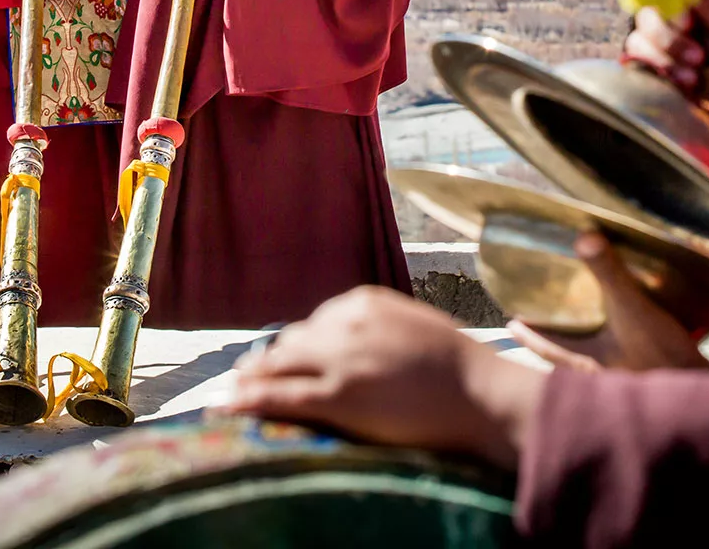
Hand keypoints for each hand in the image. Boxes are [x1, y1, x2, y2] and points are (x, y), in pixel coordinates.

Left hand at [223, 287, 544, 469]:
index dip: (296, 348)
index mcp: (364, 301)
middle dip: (267, 363)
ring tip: (228, 394)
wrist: (481, 393)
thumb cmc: (460, 368)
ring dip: (249, 381)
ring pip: (278, 366)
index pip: (315, 323)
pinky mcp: (339, 395)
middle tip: (245, 378)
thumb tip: (364, 344)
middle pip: (290, 343)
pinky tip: (227, 407)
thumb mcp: (414, 328)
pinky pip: (281, 396)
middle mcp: (345, 322)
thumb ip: (382, 329)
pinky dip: (248, 401)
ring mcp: (340, 358)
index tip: (284, 361)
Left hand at [508, 233, 708, 371]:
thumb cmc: (663, 356)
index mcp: (585, 362)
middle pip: (562, 360)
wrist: (703, 397)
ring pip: (588, 369)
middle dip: (551, 345)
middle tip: (541, 327)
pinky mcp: (644, 387)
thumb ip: (610, 274)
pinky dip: (610, 360)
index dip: (528, 334)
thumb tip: (584, 237)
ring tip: (582, 335)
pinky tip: (625, 348)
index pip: (545, 346)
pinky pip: (615, 372)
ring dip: (581, 352)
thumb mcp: (634, 309)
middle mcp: (598, 379)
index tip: (511, 324)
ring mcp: (620, 386)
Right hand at [624, 0, 708, 95]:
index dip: (668, 5)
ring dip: (666, 60)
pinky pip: (635, 66)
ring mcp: (655, 46)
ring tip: (695, 79)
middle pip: (644, 14)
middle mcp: (667, 18)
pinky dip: (658, 73)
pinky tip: (682, 85)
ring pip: (637, 41)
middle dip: (669, 39)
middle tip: (699, 58)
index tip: (689, 24)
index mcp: (687, 0)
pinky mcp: (649, 71)